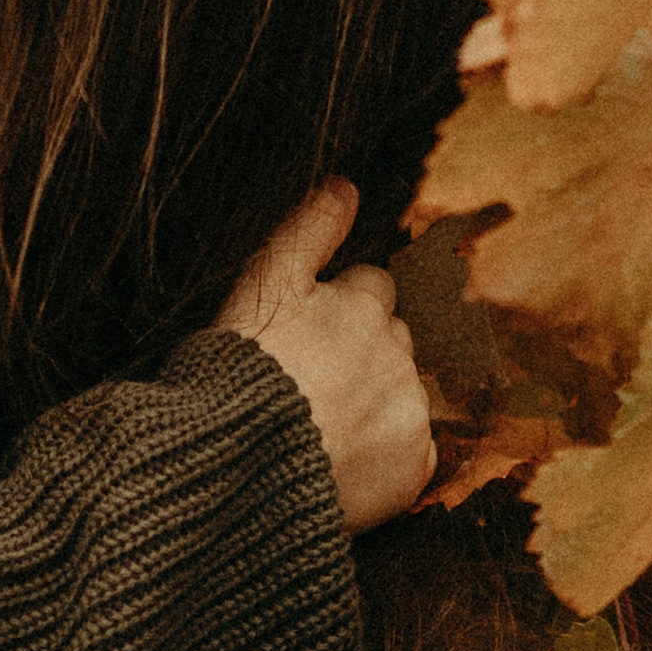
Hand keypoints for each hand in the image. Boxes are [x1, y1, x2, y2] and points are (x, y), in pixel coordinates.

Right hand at [215, 181, 434, 530]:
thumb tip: (347, 184)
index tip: (304, 337)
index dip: (336, 310)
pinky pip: (411, 451)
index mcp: (365, 304)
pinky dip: (385, 455)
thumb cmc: (238, 369)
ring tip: (318, 427)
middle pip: (391, 340)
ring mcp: (410, 410)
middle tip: (309, 383)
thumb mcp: (264, 283)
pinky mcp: (414, 465)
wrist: (237, 466)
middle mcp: (398, 352)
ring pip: (401, 393)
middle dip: (361, 354)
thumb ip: (310, 228)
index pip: (370, 289)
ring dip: (373, 402)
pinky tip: (340, 460)